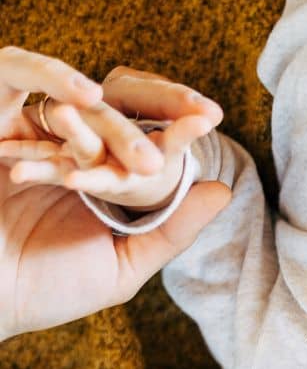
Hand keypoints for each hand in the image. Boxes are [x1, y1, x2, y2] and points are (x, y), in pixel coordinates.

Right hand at [0, 49, 230, 338]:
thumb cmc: (47, 290)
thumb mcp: (121, 268)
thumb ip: (170, 230)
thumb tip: (223, 190)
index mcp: (101, 176)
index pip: (144, 140)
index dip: (177, 129)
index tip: (211, 118)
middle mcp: (67, 147)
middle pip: (115, 110)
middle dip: (156, 107)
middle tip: (194, 111)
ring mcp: (28, 133)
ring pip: (72, 103)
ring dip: (106, 115)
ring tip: (133, 138)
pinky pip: (14, 79)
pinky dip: (48, 78)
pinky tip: (78, 103)